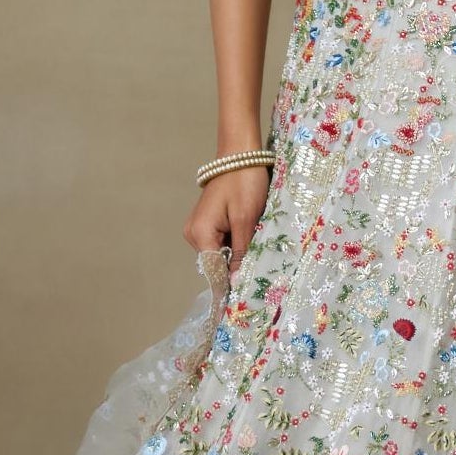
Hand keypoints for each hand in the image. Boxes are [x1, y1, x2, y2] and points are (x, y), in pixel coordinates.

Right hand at [183, 161, 270, 278]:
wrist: (240, 155)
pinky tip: (250, 236)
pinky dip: (236, 244)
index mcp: (200, 234)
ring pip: (220, 254)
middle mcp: (193, 234)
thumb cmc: (244, 182)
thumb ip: (240, 252)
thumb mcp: (246, 219)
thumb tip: (234, 283)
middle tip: (262, 269)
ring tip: (258, 247)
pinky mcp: (207, 223)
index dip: (229, 286)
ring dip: (238, 255)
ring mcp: (198, 228)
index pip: (213, 272)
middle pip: (216, 264)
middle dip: (237, 268)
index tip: (245, 299)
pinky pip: (222, 242)